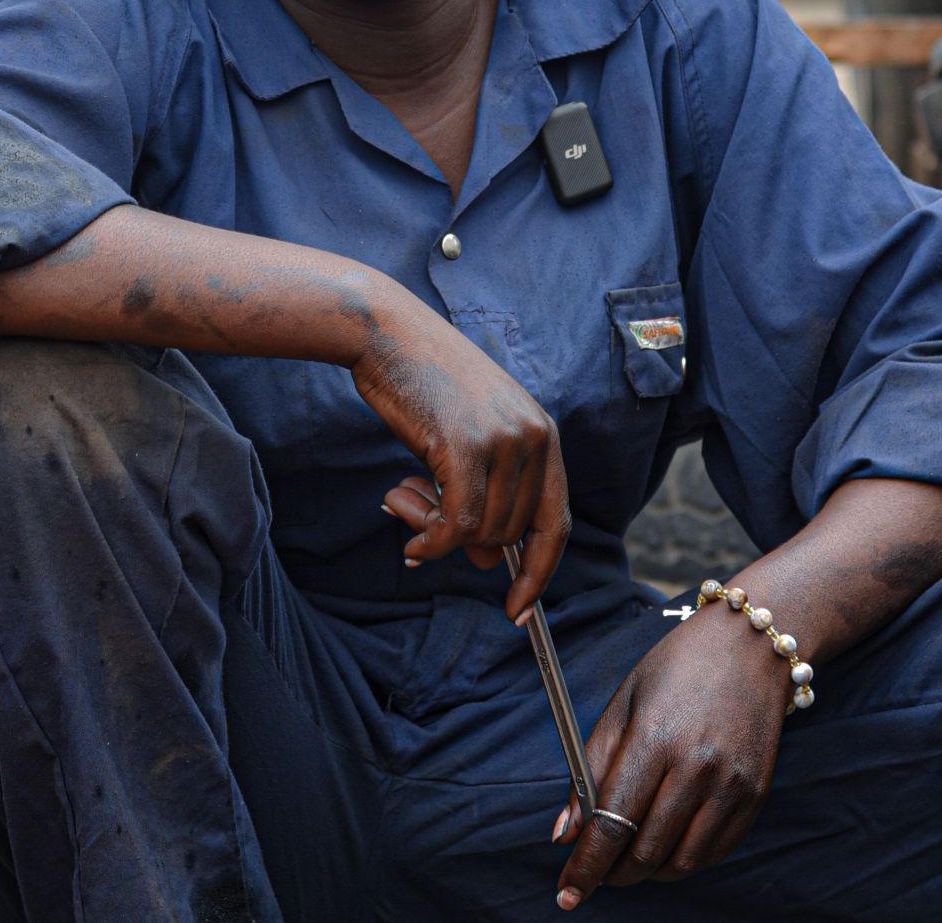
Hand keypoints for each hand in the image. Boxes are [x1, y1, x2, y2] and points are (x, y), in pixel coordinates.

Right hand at [354, 304, 568, 619]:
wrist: (386, 332)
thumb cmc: (421, 384)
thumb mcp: (469, 436)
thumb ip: (488, 491)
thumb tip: (490, 560)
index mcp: (543, 434)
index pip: (556, 522)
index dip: (539, 572)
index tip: (519, 610)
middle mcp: (534, 437)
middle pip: (512, 534)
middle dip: (466, 544)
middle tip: (418, 515)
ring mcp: (503, 441)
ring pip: (482, 533)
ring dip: (438, 536)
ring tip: (402, 499)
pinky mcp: (466, 447)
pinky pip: (456, 526)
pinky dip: (431, 543)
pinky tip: (411, 538)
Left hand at [552, 598, 788, 905]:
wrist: (751, 645)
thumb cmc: (676, 669)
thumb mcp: (623, 704)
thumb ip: (591, 769)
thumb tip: (565, 833)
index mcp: (655, 738)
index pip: (611, 823)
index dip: (585, 866)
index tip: (567, 893)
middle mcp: (698, 767)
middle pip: (645, 851)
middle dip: (612, 872)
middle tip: (596, 871)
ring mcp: (732, 784)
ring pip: (681, 861)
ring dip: (648, 871)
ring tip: (630, 856)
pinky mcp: (756, 795)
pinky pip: (715, 851)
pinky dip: (685, 860)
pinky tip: (668, 843)